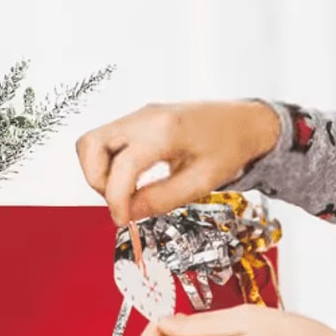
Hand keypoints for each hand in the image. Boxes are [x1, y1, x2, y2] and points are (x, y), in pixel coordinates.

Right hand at [75, 101, 279, 224]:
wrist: (245, 121)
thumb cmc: (231, 147)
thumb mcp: (203, 181)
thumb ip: (162, 199)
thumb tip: (129, 213)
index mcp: (164, 130)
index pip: (121, 166)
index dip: (115, 199)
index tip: (122, 220)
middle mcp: (143, 117)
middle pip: (90, 145)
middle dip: (96, 180)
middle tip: (119, 201)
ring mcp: (137, 115)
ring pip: (91, 142)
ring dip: (97, 171)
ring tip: (124, 191)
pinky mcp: (137, 119)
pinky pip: (105, 140)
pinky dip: (107, 163)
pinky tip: (130, 179)